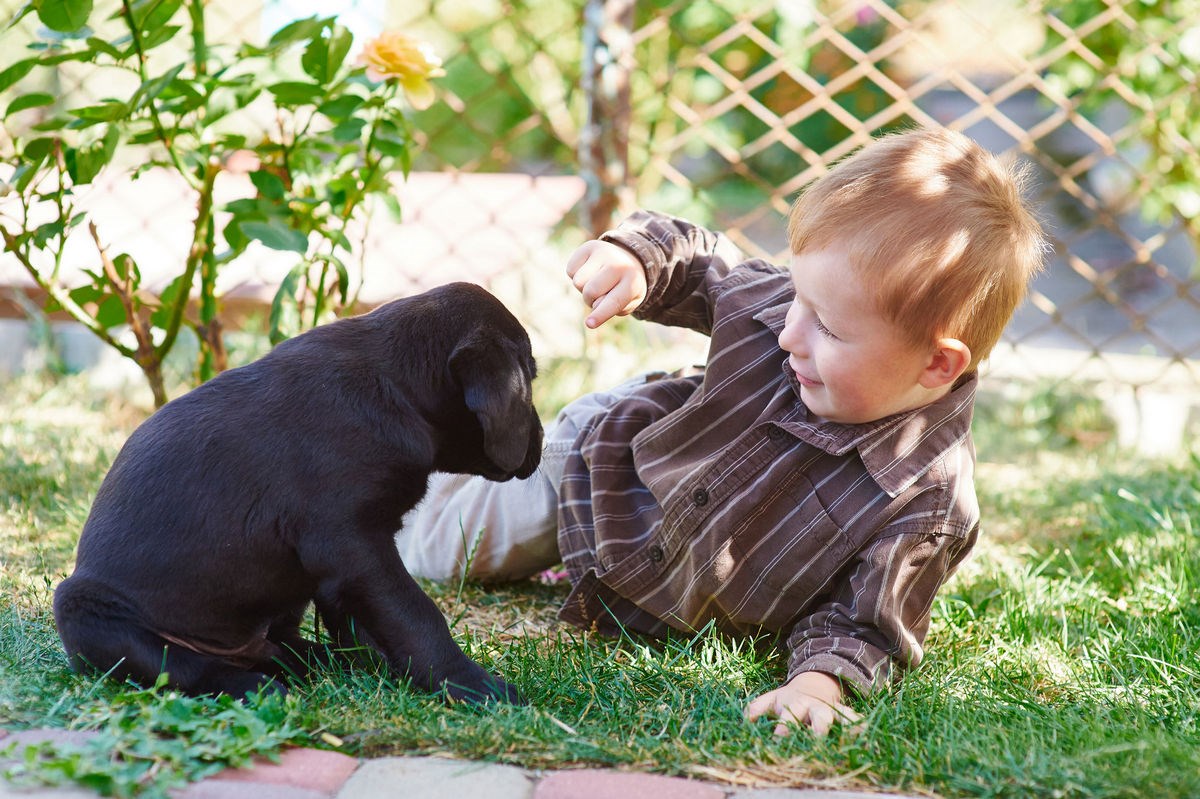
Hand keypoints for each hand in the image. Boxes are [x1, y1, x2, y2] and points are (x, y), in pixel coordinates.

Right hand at [565, 240, 647, 328]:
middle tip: (600, 296)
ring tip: (596, 282)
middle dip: (590, 300)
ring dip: (583, 288)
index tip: (589, 324)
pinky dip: (576, 275)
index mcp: (633, 281)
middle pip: (590, 291)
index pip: (614, 301)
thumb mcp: (628, 301)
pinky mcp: (588, 247)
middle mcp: (618, 264)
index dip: (601, 314)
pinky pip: (570, 270)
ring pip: (578, 282)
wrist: (628, 258)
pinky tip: (589, 271)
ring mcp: (603, 252)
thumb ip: (615, 308)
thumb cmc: (626, 287)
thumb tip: (596, 304)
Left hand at [744, 671, 861, 736]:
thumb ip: (756, 708)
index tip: (779, 741)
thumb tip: (745, 719)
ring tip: (847, 739)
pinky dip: (859, 724)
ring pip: (837, 717)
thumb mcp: (770, 700)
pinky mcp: (842, 713)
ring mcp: (829, 709)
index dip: (784, 729)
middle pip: (817, 718)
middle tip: (815, 742)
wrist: (812, 685)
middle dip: (816, 729)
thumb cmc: (787, 699)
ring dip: (842, 727)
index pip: (789, 718)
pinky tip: (866, 733)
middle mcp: (812, 707)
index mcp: (794, 705)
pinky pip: (853, 717)